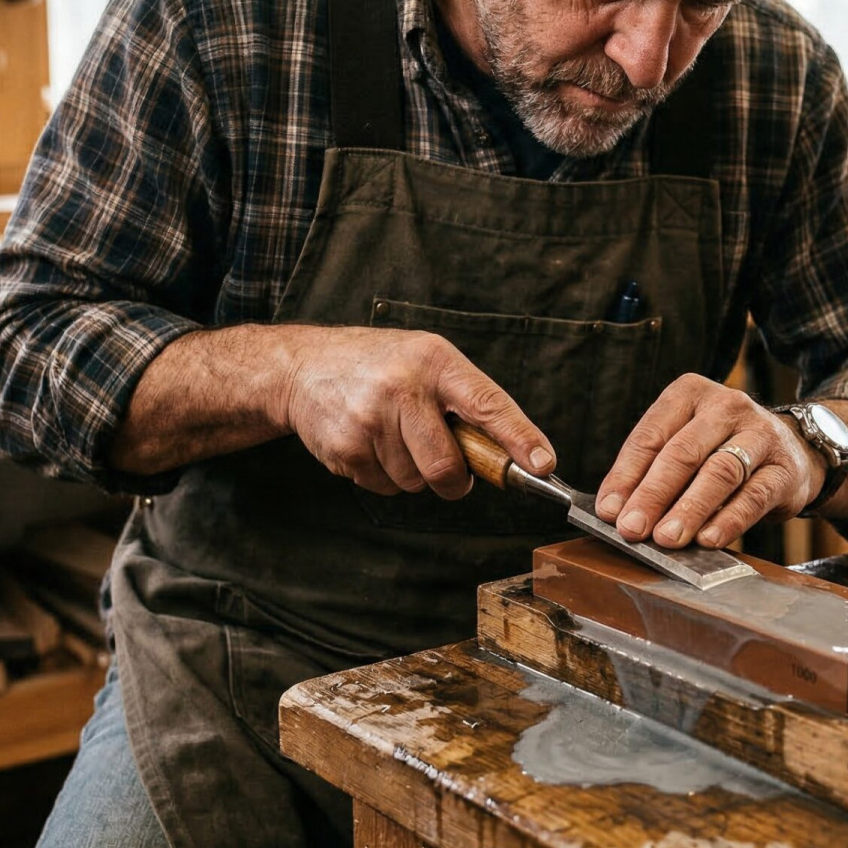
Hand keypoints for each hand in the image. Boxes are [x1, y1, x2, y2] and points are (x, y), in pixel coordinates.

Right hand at [278, 327, 553, 498]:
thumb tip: (516, 455)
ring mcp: (370, 418)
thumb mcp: (427, 360)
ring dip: (413, 474)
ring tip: (395, 438)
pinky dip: (384, 476)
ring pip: (415, 482)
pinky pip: (384, 487)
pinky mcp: (345, 447)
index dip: (518, 438)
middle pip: (447, 466)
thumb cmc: (380, 366)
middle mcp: (403, 387)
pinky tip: (370, 443)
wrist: (304, 366)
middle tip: (448, 468)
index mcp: (435, 361)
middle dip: (453, 479)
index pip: (487, 403)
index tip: (543, 465)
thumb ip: (467, 400)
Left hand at [595, 374, 825, 549]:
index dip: (626, 475)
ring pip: (719, 472)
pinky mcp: (784, 469)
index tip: (609, 511)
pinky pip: (753, 496)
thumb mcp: (685, 445)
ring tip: (666, 538)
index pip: (651, 435)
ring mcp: (760, 434)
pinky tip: (708, 540)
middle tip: (633, 529)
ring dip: (689, 509)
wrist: (790, 453)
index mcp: (690, 394)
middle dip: (653, 494)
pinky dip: (728, 520)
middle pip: (683, 452)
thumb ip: (651, 471)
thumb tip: (616, 511)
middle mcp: (726, 406)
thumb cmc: (721, 450)